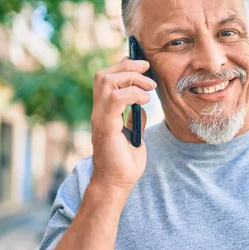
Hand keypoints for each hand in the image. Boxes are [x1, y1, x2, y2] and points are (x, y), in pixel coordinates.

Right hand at [90, 56, 156, 197]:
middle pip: (103, 74)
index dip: (123, 66)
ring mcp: (100, 118)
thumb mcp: (134, 135)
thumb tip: (140, 106)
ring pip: (107, 81)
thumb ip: (133, 119)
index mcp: (104, 112)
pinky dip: (133, 94)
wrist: (117, 184)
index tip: (143, 66)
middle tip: (147, 68)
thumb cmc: (125, 163)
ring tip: (149, 87)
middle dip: (127, 65)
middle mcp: (98, 111)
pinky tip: (145, 101)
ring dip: (132, 78)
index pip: (107, 78)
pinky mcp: (105, 127)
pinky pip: (115, 99)